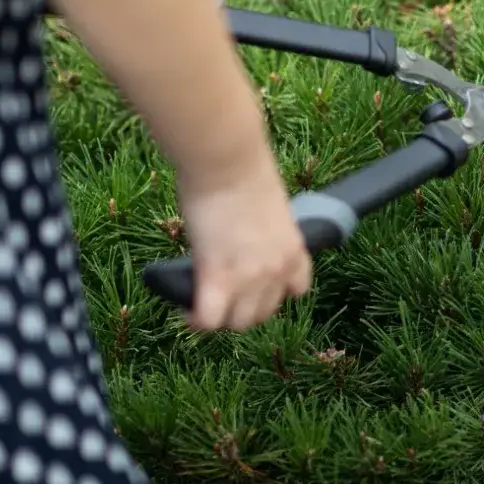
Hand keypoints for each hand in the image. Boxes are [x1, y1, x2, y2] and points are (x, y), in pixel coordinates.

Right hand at [177, 151, 312, 330]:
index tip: (254, 283)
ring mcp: (250, 278)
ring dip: (220, 316)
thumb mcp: (269, 210)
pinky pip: (208, 319)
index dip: (273, 291)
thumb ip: (263, 236)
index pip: (297, 291)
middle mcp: (278, 270)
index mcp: (295, 250)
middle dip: (242, 308)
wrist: (227, 160)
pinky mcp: (218, 279)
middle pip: (263, 314)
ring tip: (203, 302)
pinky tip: (186, 308)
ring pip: (237, 323)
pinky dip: (196, 319)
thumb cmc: (243, 171)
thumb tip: (243, 244)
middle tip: (222, 293)